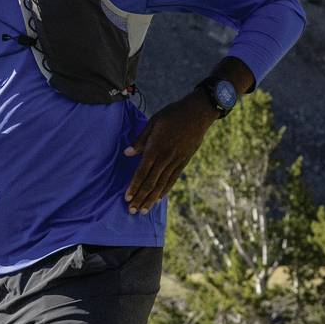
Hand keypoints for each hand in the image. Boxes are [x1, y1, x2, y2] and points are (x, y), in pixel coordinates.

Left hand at [122, 93, 218, 213]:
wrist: (198, 113)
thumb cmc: (172, 114)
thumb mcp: (153, 122)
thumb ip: (140, 140)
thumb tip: (127, 153)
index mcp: (156, 147)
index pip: (142, 172)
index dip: (134, 186)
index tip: (126, 197)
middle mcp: (166, 158)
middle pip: (151, 182)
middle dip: (140, 198)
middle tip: (131, 210)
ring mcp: (176, 161)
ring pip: (162, 184)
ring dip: (151, 199)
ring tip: (143, 210)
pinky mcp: (184, 162)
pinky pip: (173, 179)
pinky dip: (165, 190)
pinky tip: (159, 199)